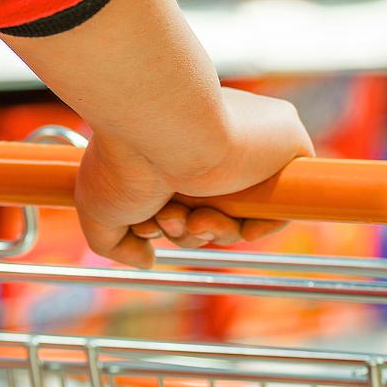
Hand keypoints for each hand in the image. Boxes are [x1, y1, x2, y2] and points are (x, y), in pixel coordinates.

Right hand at [72, 87, 314, 267]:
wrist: (163, 127)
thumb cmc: (125, 160)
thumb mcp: (100, 208)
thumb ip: (116, 242)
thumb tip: (147, 259)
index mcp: (178, 149)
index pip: (186, 203)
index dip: (169, 225)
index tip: (148, 224)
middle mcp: (215, 145)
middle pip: (212, 214)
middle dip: (187, 231)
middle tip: (167, 218)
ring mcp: (251, 147)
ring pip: (242, 216)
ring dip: (211, 232)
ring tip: (185, 215)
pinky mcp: (287, 146)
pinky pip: (282, 206)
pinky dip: (258, 226)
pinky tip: (228, 222)